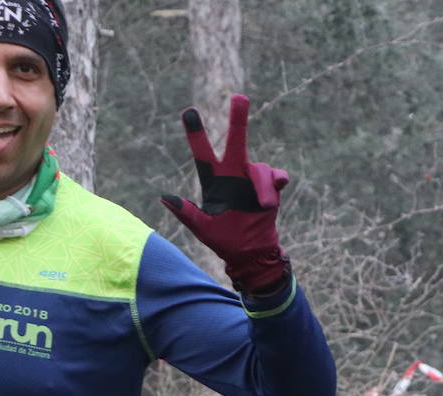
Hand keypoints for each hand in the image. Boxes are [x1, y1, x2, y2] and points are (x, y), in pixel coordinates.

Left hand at [161, 94, 291, 294]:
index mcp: (214, 181)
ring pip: (259, 168)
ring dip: (262, 186)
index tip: (189, 111)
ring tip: (265, 206)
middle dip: (238, 120)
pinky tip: (278, 187)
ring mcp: (252, 180)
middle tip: (239, 97)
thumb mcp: (202, 230)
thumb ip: (186, 213)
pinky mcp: (271, 188)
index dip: (196, 133)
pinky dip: (276, 181)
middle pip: (236, 142)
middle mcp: (233, 175)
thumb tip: (164, 197)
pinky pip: (276, 176)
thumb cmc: (223, 241)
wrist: (252, 252)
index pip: (203, 153)